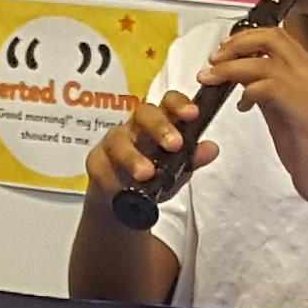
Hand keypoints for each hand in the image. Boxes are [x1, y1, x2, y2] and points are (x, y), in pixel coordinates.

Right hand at [82, 86, 200, 202]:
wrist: (125, 204)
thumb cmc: (153, 178)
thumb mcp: (178, 171)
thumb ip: (192, 159)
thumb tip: (211, 148)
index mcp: (159, 123)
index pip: (168, 103)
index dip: (179, 104)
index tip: (193, 114)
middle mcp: (136, 127)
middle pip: (143, 114)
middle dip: (160, 127)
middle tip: (175, 145)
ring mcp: (113, 143)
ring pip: (119, 140)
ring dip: (133, 157)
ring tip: (147, 174)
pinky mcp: (96, 162)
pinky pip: (101, 166)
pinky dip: (112, 178)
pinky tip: (121, 188)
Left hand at [201, 24, 307, 200]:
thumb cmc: (307, 148)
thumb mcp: (280, 109)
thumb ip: (265, 88)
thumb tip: (240, 75)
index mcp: (307, 70)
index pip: (276, 36)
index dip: (245, 37)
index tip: (223, 50)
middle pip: (270, 38)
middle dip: (235, 45)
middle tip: (214, 61)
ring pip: (263, 61)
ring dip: (231, 68)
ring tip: (213, 79)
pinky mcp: (302, 109)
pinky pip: (268, 87)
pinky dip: (248, 91)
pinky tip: (243, 106)